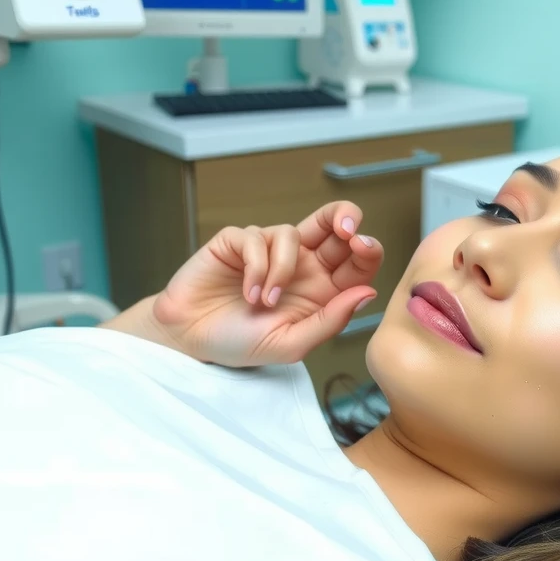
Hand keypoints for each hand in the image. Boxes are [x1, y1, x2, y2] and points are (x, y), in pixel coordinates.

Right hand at [150, 201, 383, 366]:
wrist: (192, 341)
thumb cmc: (242, 343)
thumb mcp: (293, 343)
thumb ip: (331, 320)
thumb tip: (367, 292)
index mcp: (321, 288)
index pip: (355, 259)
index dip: (367, 248)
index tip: (364, 247)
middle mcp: (299, 264)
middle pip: (332, 222)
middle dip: (345, 217)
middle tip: (347, 230)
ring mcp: (267, 250)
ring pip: (291, 233)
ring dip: (281, 269)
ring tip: (264, 302)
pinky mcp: (236, 242)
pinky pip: (256, 239)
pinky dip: (255, 268)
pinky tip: (246, 294)